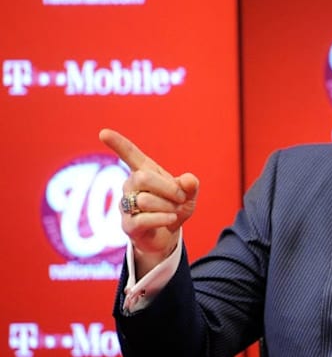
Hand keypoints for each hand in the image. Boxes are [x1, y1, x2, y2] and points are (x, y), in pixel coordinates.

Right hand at [99, 128, 198, 278]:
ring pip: (144, 200)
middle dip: (168, 188)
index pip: (130, 154)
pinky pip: (143, 219)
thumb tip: (188, 180)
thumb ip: (191, 185)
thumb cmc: (174, 208)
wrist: (167, 235)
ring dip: (168, 206)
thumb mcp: (188, 195)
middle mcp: (130, 186)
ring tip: (174, 212)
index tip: (103, 132)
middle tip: (181, 198)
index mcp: (144, 172)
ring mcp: (126, 206)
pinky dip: (162, 218)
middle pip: (142, 178)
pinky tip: (171, 219)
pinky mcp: (128, 226)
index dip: (118, 144)